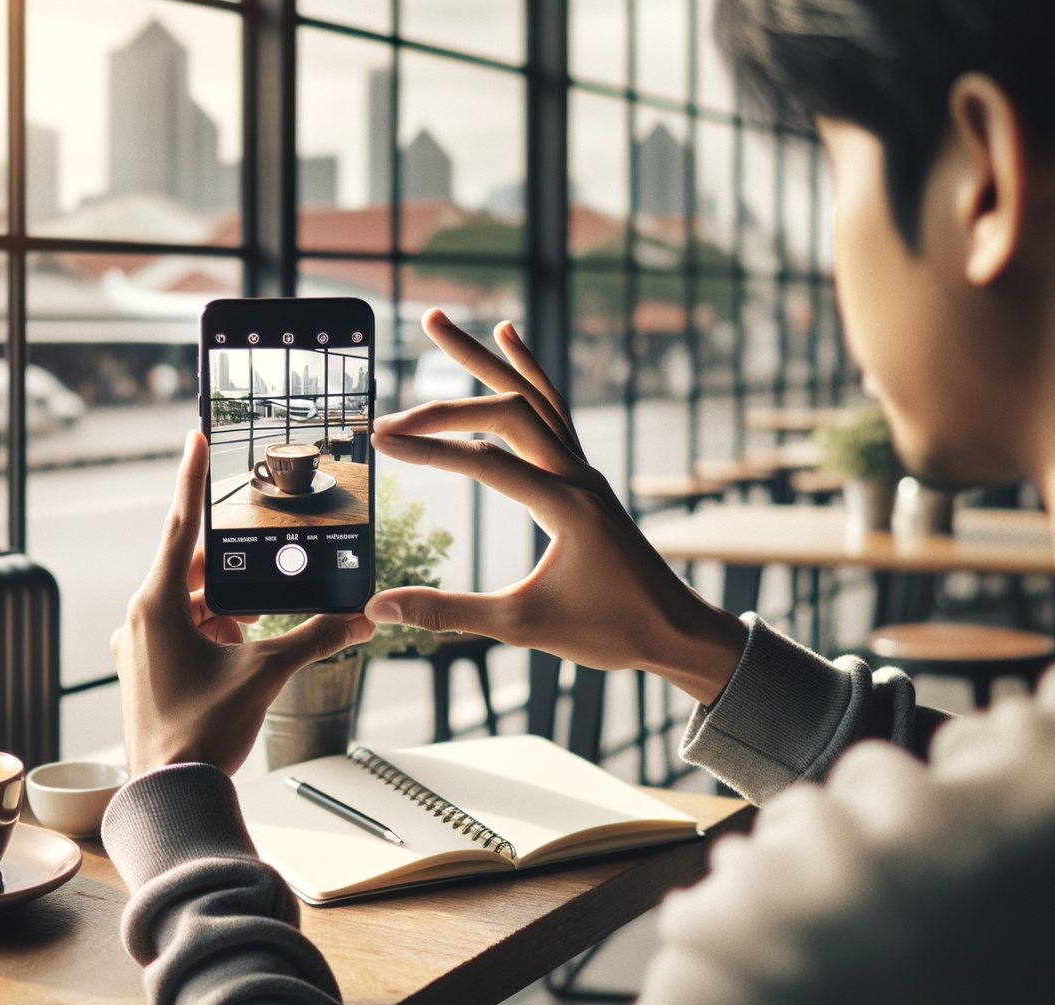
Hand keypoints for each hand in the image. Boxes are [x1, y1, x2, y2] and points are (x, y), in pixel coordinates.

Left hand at [112, 431, 373, 774]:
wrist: (168, 794)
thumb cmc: (202, 731)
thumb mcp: (265, 674)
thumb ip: (313, 638)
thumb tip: (360, 618)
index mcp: (157, 604)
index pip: (179, 525)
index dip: (191, 479)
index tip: (195, 438)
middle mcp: (140, 617)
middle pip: (192, 570)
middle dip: (232, 572)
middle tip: (267, 571)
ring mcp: (138, 646)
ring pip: (189, 604)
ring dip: (226, 608)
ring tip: (258, 627)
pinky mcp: (144, 671)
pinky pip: (182, 632)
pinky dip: (214, 632)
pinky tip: (242, 651)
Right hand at [367, 310, 746, 704]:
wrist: (674, 630)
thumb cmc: (609, 631)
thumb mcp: (522, 626)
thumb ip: (448, 611)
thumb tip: (380, 609)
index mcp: (567, 506)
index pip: (486, 461)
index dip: (430, 449)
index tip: (381, 443)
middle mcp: (578, 476)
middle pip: (508, 410)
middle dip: (444, 401)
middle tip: (388, 413)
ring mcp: (584, 470)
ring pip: (532, 395)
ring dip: (484, 359)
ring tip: (438, 322)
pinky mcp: (584, 476)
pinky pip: (552, 409)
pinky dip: (526, 373)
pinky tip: (508, 339)